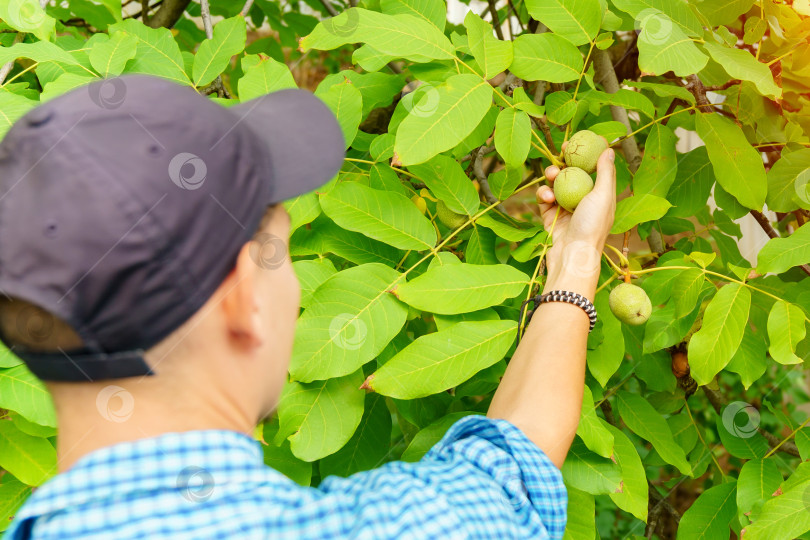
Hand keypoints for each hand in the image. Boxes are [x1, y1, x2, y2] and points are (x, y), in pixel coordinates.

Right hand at [535, 146, 616, 298]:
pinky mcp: (550, 215)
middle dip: (566, 160)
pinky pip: (544, 197)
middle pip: (573, 172)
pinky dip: (543, 194)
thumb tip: (609, 149)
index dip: (587, 153)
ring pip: (556, 183)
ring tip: (551, 176)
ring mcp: (566, 207)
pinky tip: (547, 198)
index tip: (581, 141)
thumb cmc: (592, 226)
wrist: (572, 256)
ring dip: (552, 176)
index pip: (594, 168)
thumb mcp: (603, 196)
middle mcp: (584, 199)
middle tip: (562, 150)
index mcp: (600, 194)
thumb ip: (605, 172)